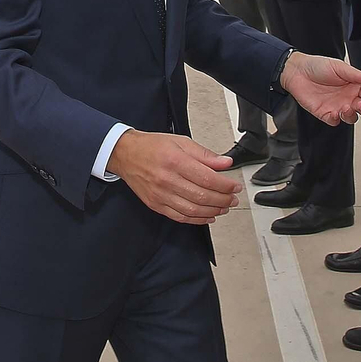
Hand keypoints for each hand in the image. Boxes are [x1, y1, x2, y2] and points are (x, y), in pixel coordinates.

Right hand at [106, 130, 241, 224]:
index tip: (235, 186)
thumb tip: (225, 163)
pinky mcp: (156, 205)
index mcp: (175, 161)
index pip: (207, 178)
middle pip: (202, 196)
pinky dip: (197, 219)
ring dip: (213, 211)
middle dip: (223, 200)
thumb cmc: (152, 146)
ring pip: (193, 210)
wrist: (126, 154)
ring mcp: (161, 194)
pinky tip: (207, 216)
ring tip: (224, 207)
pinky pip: (180, 217)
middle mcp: (167, 179)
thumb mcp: (181, 142)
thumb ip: (204, 154)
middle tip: (233, 198)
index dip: (225, 185)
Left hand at [279, 51, 360, 124]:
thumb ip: (356, 74)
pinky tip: (334, 113)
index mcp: (354, 85)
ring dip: (351, 115)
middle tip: (360, 104)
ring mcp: (337, 106)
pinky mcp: (325, 113)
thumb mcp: (339, 67)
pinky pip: (334, 121)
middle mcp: (348, 97)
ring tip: (346, 108)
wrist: (297, 71)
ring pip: (351, 117)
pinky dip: (336, 119)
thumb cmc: (318, 66)